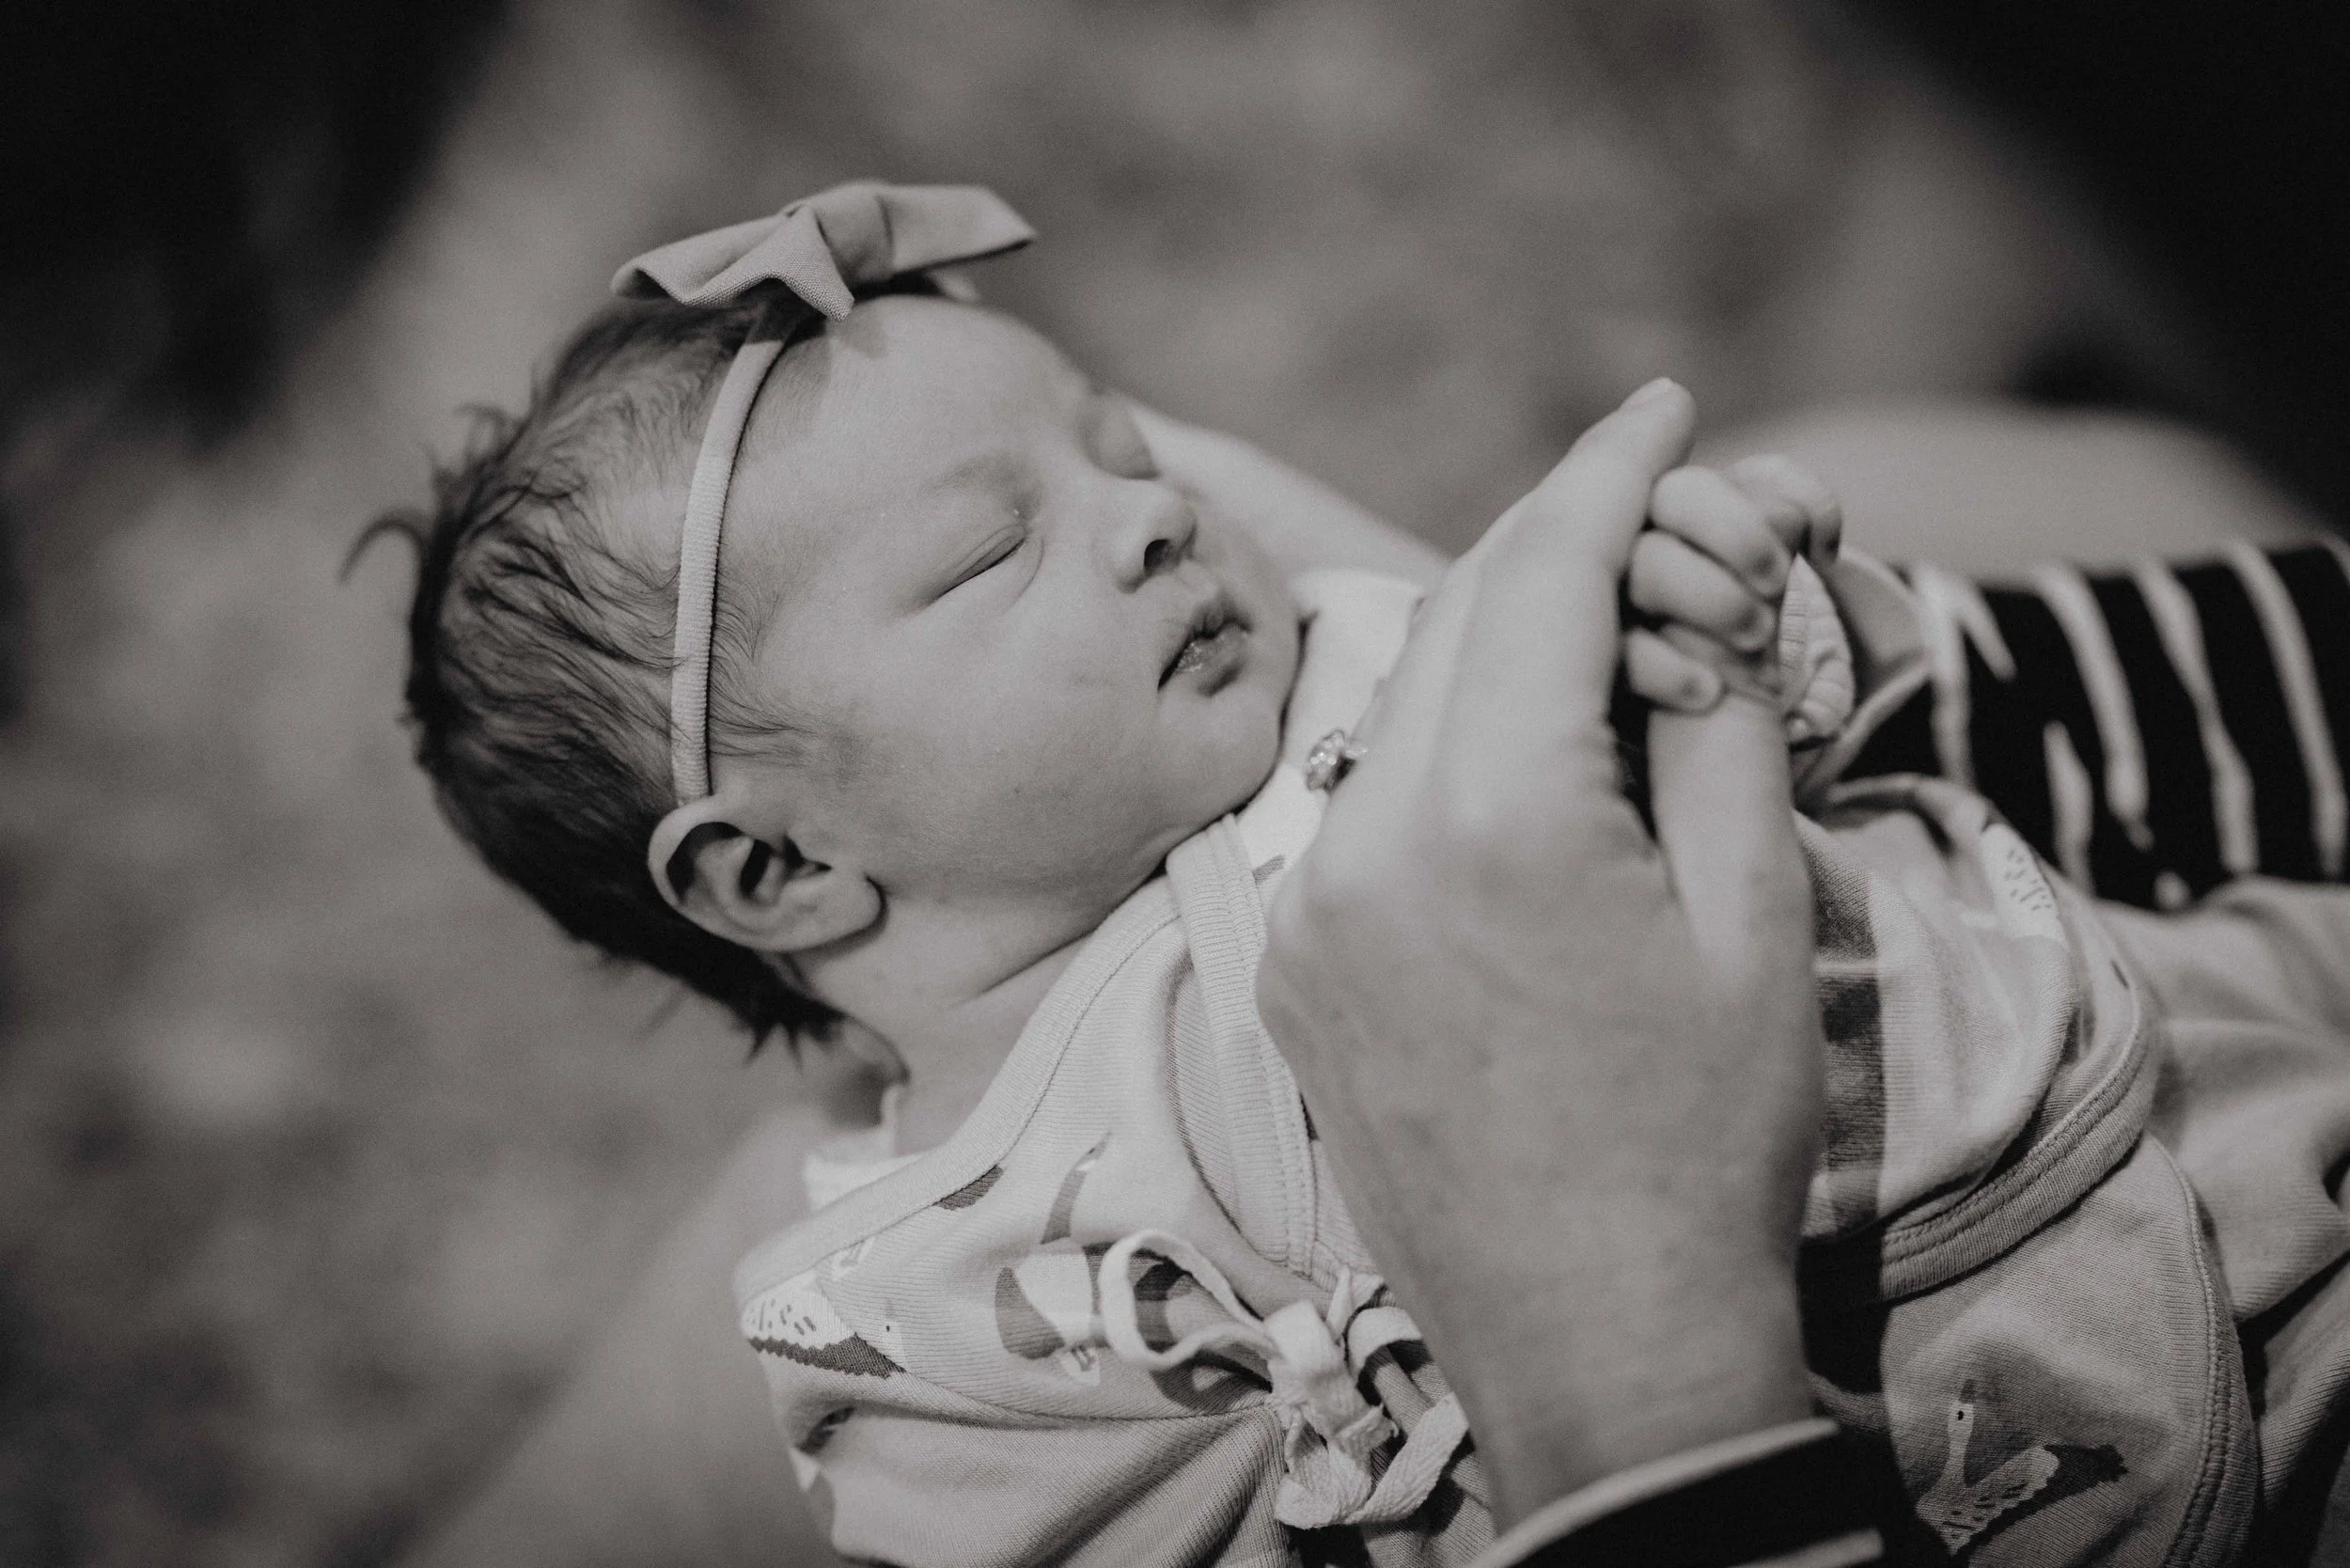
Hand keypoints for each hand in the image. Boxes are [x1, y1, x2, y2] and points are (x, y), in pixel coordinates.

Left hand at [1256, 382, 1825, 1523]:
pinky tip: (1530, 769)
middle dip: (1560, 545)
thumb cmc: (1706, 1142)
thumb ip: (1714, 727)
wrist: (1596, 1346)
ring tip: (1618, 655)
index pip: (1540, 576)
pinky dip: (1450, 751)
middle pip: (1461, 620)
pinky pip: (1365, 802)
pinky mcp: (1288, 968)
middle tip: (1653, 507)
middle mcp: (1360, 844)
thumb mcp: (1755, 918)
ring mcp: (1305, 910)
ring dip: (1506, 652)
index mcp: (1491, 822)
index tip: (1660, 407)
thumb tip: (1683, 611)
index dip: (1608, 473)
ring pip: (1406, 707)